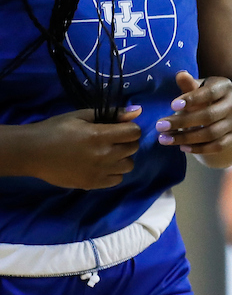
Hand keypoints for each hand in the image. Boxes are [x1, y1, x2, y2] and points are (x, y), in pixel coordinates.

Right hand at [20, 106, 141, 188]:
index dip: (129, 128)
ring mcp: (99, 171)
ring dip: (122, 158)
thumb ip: (111, 114)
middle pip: (133, 148)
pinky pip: (117, 180)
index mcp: (100, 135)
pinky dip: (114, 172)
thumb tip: (137, 110)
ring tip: (107, 154)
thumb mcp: (81, 116)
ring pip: (128, 165)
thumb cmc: (55, 129)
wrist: (31, 152)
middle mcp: (104, 155)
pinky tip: (102, 166)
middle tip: (112, 140)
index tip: (120, 128)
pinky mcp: (92, 184)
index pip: (134, 132)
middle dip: (127, 141)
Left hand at [156, 71, 231, 155]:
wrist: (227, 113)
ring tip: (164, 139)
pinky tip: (182, 148)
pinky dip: (198, 149)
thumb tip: (180, 74)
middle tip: (159, 126)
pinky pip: (217, 146)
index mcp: (225, 87)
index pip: (210, 93)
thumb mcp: (198, 88)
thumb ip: (189, 84)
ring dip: (185, 138)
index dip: (192, 99)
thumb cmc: (205, 97)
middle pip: (209, 116)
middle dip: (182, 122)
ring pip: (211, 133)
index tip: (172, 105)